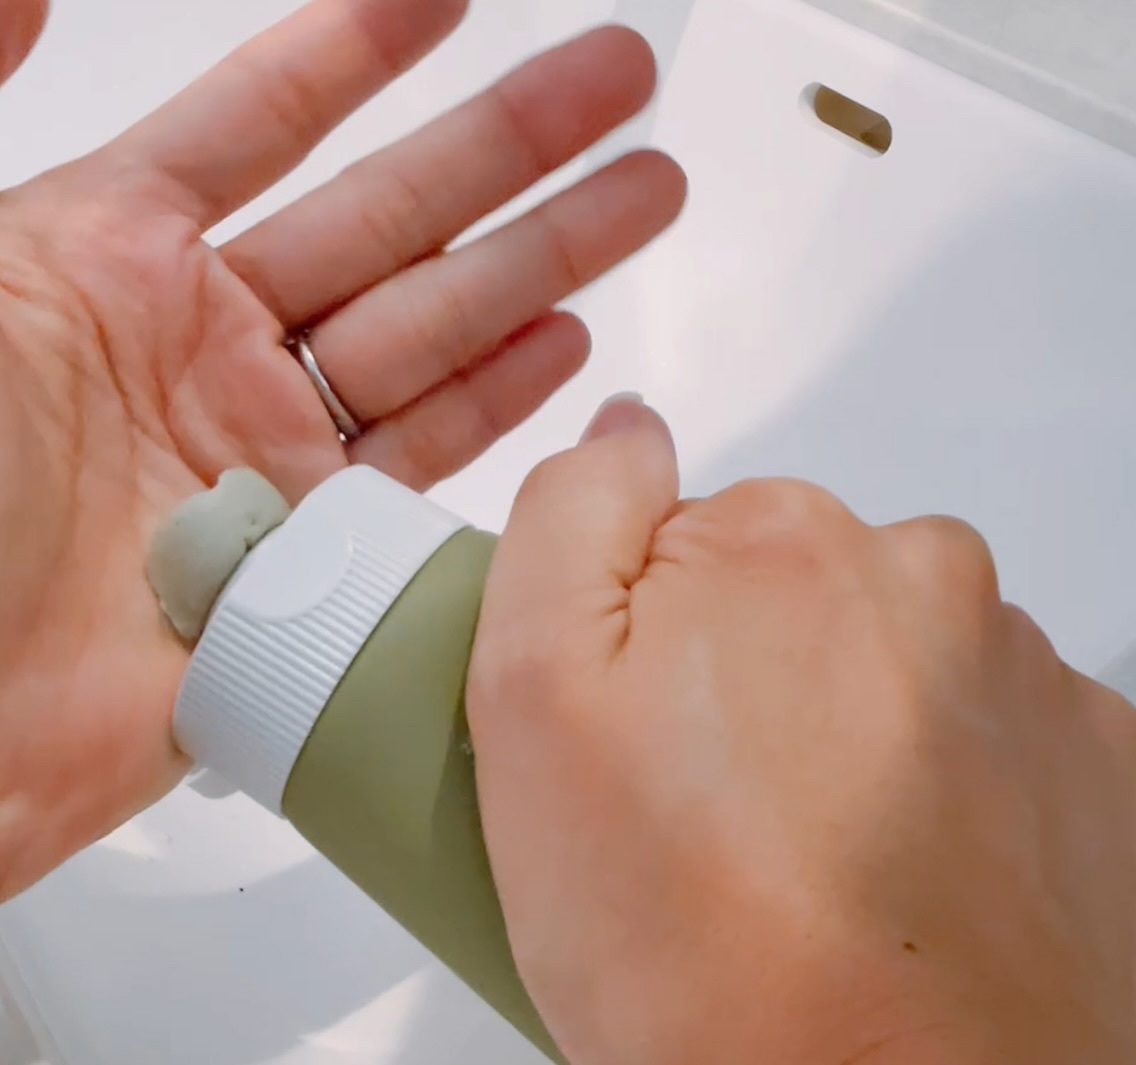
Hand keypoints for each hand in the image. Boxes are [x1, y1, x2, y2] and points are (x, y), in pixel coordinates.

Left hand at [0, 0, 684, 895]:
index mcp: (111, 263)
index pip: (263, 126)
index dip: (360, 51)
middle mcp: (205, 354)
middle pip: (394, 222)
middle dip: (515, 142)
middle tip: (617, 79)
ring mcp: (269, 460)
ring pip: (437, 336)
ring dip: (545, 262)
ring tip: (643, 192)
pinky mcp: (312, 561)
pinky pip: (425, 465)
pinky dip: (502, 404)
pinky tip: (569, 349)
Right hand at [469, 399, 1135, 1064]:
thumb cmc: (697, 940)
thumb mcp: (532, 700)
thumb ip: (569, 519)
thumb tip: (626, 430)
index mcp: (785, 543)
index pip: (684, 545)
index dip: (636, 648)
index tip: (630, 742)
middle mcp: (926, 581)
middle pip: (794, 598)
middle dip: (739, 680)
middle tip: (699, 820)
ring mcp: (1025, 677)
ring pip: (889, 668)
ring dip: (839, 738)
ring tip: (796, 871)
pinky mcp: (1091, 770)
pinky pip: (980, 741)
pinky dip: (930, 791)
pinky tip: (889, 886)